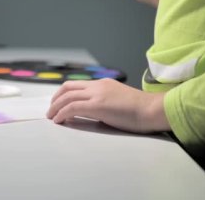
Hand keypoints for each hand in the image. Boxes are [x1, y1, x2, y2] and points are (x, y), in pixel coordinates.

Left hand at [47, 79, 170, 132]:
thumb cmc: (141, 110)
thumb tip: (91, 111)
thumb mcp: (118, 100)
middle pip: (68, 87)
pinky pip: (72, 108)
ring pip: (67, 97)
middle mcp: (98, 86)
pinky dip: (62, 113)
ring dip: (55, 107)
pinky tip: (59, 120)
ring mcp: (97, 94)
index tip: (58, 103)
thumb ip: (104, 101)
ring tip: (51, 117)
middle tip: (51, 109)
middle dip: (55, 98)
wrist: (153, 109)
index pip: (77, 85)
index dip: (64, 93)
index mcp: (103, 83)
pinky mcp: (98, 105)